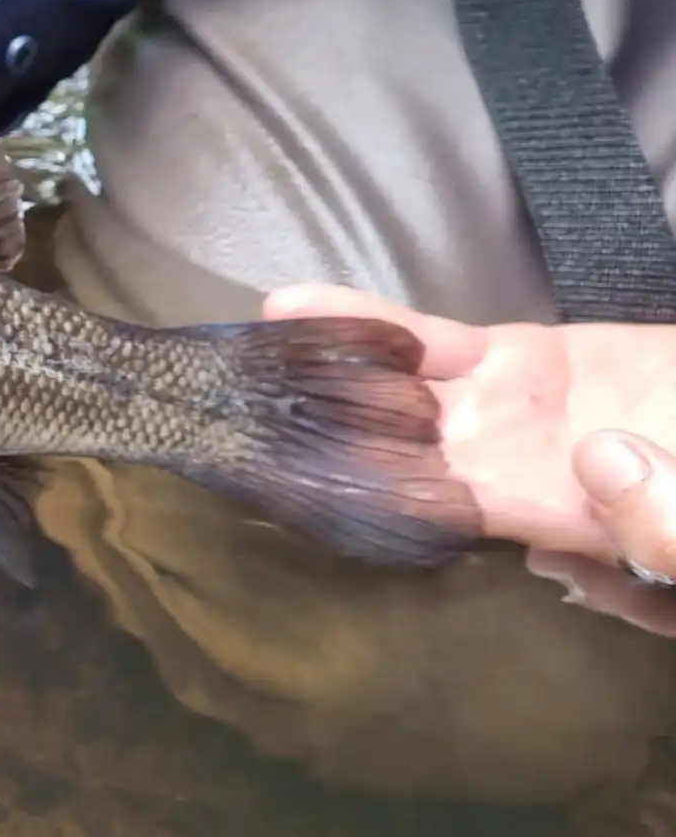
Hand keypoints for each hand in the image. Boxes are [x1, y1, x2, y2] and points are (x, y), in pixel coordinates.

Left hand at [264, 284, 675, 629]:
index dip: (348, 511)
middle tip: (208, 427)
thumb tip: (601, 458)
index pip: (427, 524)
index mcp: (541, 529)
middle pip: (377, 459)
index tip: (259, 504)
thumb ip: (665, 522)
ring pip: (386, 393)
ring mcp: (497, 413)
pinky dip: (363, 322)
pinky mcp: (513, 359)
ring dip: (309, 377)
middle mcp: (496, 476)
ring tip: (228, 360)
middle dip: (296, 447)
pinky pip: (426, 340)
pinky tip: (289, 307)